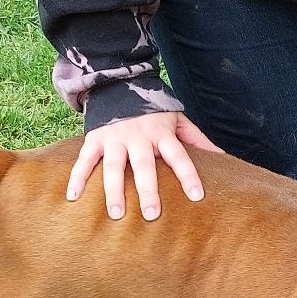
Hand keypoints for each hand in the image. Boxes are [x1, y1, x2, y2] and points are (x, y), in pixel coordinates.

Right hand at [66, 111, 223, 219]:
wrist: (119, 83)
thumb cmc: (153, 111)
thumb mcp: (177, 119)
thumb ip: (197, 139)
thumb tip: (223, 158)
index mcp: (161, 133)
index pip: (179, 156)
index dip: (188, 175)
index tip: (197, 196)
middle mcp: (138, 136)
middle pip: (144, 166)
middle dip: (147, 190)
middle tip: (152, 215)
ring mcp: (114, 138)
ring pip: (114, 167)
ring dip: (113, 191)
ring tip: (116, 215)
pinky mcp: (94, 139)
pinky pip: (84, 161)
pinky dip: (77, 178)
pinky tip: (73, 198)